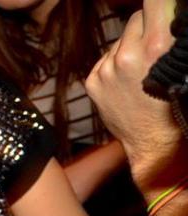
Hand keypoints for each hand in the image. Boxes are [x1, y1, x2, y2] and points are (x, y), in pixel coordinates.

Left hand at [86, 0, 182, 189]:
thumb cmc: (176, 104)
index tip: (164, 7)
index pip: (154, 2)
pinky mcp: (93, 81)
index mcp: (155, 46)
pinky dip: (115, 64)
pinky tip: (128, 81)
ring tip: (143, 70)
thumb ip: (173, 35)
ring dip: (131, 46)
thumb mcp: (182, 64)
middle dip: (148, 26)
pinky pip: (106, 59)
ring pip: (120, 39)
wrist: (154, 145)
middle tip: (157, 47)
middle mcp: (126, 55)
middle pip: (137, 18)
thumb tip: (171, 13)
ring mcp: (106, 69)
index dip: (160, 3)